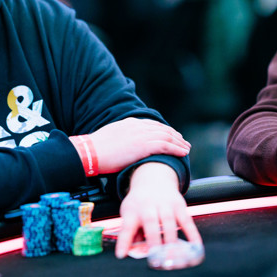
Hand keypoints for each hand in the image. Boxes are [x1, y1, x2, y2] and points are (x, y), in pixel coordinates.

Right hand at [74, 118, 190, 174]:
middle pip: (162, 129)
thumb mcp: (110, 138)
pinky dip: (177, 148)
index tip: (171, 136)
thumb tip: (124, 147)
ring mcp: (141, 135)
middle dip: (174, 136)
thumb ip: (121, 139)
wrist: (90, 152)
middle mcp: (137, 126)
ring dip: (179, 142)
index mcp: (129, 123)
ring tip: (186, 148)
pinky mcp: (144, 145)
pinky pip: (166, 145)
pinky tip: (183, 153)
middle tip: (183, 142)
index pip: (152, 125)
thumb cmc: (95, 150)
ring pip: (167, 136)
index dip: (164, 131)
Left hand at [115, 163, 201, 258]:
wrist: (153, 178)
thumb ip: (131, 234)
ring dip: (171, 241)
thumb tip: (133, 254)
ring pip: (169, 222)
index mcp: (132, 210)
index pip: (126, 226)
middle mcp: (148, 205)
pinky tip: (196, 247)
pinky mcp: (179, 205)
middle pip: (150, 222)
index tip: (121, 255)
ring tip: (173, 259)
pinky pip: (186, 221)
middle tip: (156, 261)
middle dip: (154, 241)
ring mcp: (165, 204)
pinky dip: (192, 234)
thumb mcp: (129, 214)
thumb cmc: (139, 204)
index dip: (123, 241)